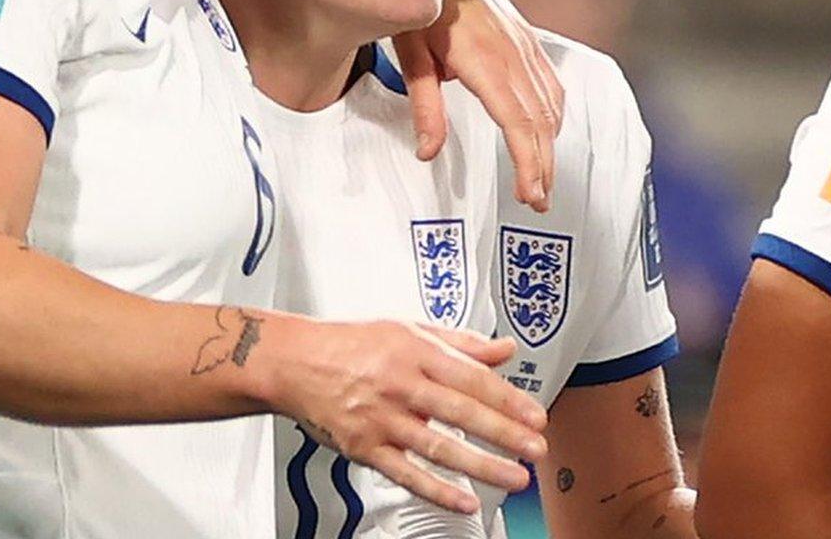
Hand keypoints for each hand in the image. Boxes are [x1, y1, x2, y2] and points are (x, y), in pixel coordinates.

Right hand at [264, 317, 548, 514]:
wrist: (294, 363)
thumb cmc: (352, 343)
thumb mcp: (411, 328)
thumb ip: (461, 342)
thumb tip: (503, 349)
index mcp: (417, 353)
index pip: (472, 378)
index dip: (508, 399)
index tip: (536, 416)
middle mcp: (401, 385)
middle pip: (461, 413)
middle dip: (504, 434)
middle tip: (535, 449)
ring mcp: (382, 419)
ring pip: (438, 447)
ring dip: (480, 465)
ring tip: (513, 477)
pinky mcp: (364, 447)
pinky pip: (406, 473)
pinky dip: (437, 490)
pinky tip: (465, 500)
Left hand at [395, 0, 562, 211]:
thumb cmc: (423, 4)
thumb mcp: (411, 54)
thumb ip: (425, 105)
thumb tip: (428, 151)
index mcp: (485, 61)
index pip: (517, 122)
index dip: (527, 161)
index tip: (529, 192)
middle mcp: (513, 53)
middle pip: (540, 120)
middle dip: (543, 164)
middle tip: (538, 200)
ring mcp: (524, 44)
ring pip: (550, 103)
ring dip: (550, 144)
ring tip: (542, 176)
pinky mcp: (526, 37)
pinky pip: (550, 82)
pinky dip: (554, 113)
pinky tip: (549, 131)